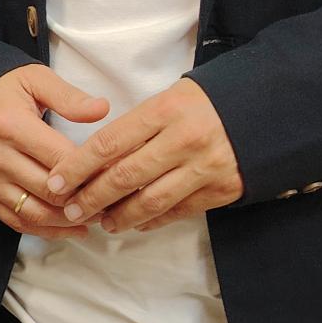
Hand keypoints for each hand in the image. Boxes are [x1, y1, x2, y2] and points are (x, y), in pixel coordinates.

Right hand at [0, 65, 108, 237]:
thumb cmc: (1, 89)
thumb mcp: (34, 79)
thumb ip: (68, 97)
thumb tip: (102, 109)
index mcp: (11, 124)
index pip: (61, 159)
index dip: (92, 171)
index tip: (116, 174)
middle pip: (50, 190)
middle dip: (85, 199)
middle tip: (113, 200)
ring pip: (35, 212)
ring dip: (69, 220)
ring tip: (96, 217)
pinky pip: (17, 221)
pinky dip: (47, 230)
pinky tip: (71, 228)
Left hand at [42, 78, 243, 232]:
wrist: (265, 109)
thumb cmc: (205, 102)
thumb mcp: (168, 99)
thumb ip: (135, 126)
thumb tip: (94, 159)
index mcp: (164, 109)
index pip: (108, 143)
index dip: (76, 167)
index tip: (56, 182)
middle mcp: (183, 139)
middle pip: (124, 177)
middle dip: (90, 198)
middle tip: (70, 209)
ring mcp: (205, 167)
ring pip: (150, 201)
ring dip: (119, 216)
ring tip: (101, 222)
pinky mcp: (222, 190)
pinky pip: (178, 211)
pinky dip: (151, 220)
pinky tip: (135, 223)